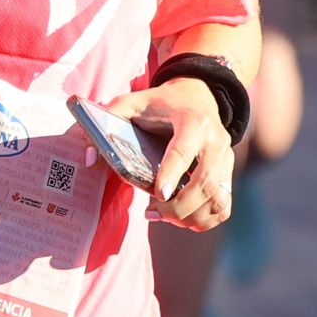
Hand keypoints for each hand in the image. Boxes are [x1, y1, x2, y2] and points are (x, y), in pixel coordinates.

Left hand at [103, 77, 234, 231]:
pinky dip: (207, 219)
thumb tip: (88, 158)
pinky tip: (184, 221)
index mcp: (192, 120)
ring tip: (165, 218)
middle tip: (152, 213)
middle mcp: (215, 140)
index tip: (157, 194)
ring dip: (192, 216)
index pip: (183, 151)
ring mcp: (226, 158)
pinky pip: (224, 204)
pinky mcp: (228, 172)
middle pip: (204, 181)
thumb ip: (108, 118)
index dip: (171, 173)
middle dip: (179, 205)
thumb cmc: (160, 102)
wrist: (198, 95)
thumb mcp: (133, 101)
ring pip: (217, 197)